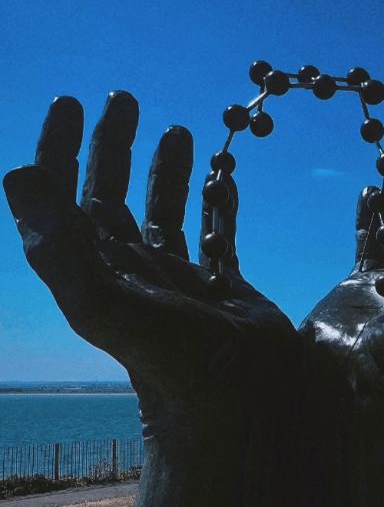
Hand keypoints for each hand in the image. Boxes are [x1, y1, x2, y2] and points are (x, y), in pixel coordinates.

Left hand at [3, 91, 299, 412]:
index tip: (71, 104)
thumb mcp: (104, 302)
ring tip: (178, 127)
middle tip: (124, 97)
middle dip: (113, 146)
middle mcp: (130, 270)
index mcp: (95, 268)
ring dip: (166, 169)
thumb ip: (59, 245)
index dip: (59, 150)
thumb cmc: (171, 361)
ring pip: (164, 211)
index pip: (63, 199)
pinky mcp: (222, 288)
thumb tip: (17, 175)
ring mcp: (177, 279)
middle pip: (111, 195)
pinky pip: (215, 234)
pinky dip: (217, 204)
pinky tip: (223, 177)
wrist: (238, 410)